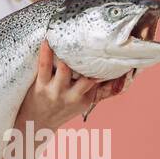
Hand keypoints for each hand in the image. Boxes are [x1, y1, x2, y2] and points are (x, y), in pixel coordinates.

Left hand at [17, 39, 134, 133]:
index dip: (108, 68)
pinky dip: (46, 52)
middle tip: (97, 41)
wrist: (36, 123)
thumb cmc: (62, 108)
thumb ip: (101, 90)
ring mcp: (56, 90)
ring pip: (66, 69)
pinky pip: (44, 66)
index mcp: (86, 99)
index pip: (101, 82)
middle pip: (89, 78)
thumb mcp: (83, 103)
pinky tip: (48, 40)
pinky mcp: (41, 86)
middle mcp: (73, 96)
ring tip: (72, 36)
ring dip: (70, 53)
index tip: (115, 52)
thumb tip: (123, 75)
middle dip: (93, 61)